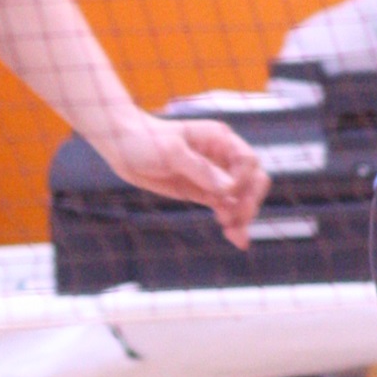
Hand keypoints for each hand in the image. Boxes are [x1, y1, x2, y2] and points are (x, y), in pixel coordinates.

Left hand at [99, 111, 268, 250]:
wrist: (123, 147)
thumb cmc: (146, 140)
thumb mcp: (171, 151)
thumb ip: (200, 169)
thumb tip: (228, 189)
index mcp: (220, 139)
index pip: (248, 161)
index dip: (243, 179)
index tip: (225, 193)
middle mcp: (222, 157)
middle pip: (253, 181)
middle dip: (249, 202)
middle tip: (235, 220)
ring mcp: (214, 176)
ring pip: (241, 198)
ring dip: (243, 217)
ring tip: (234, 235)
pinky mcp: (204, 192)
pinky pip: (226, 208)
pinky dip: (233, 222)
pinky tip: (234, 237)